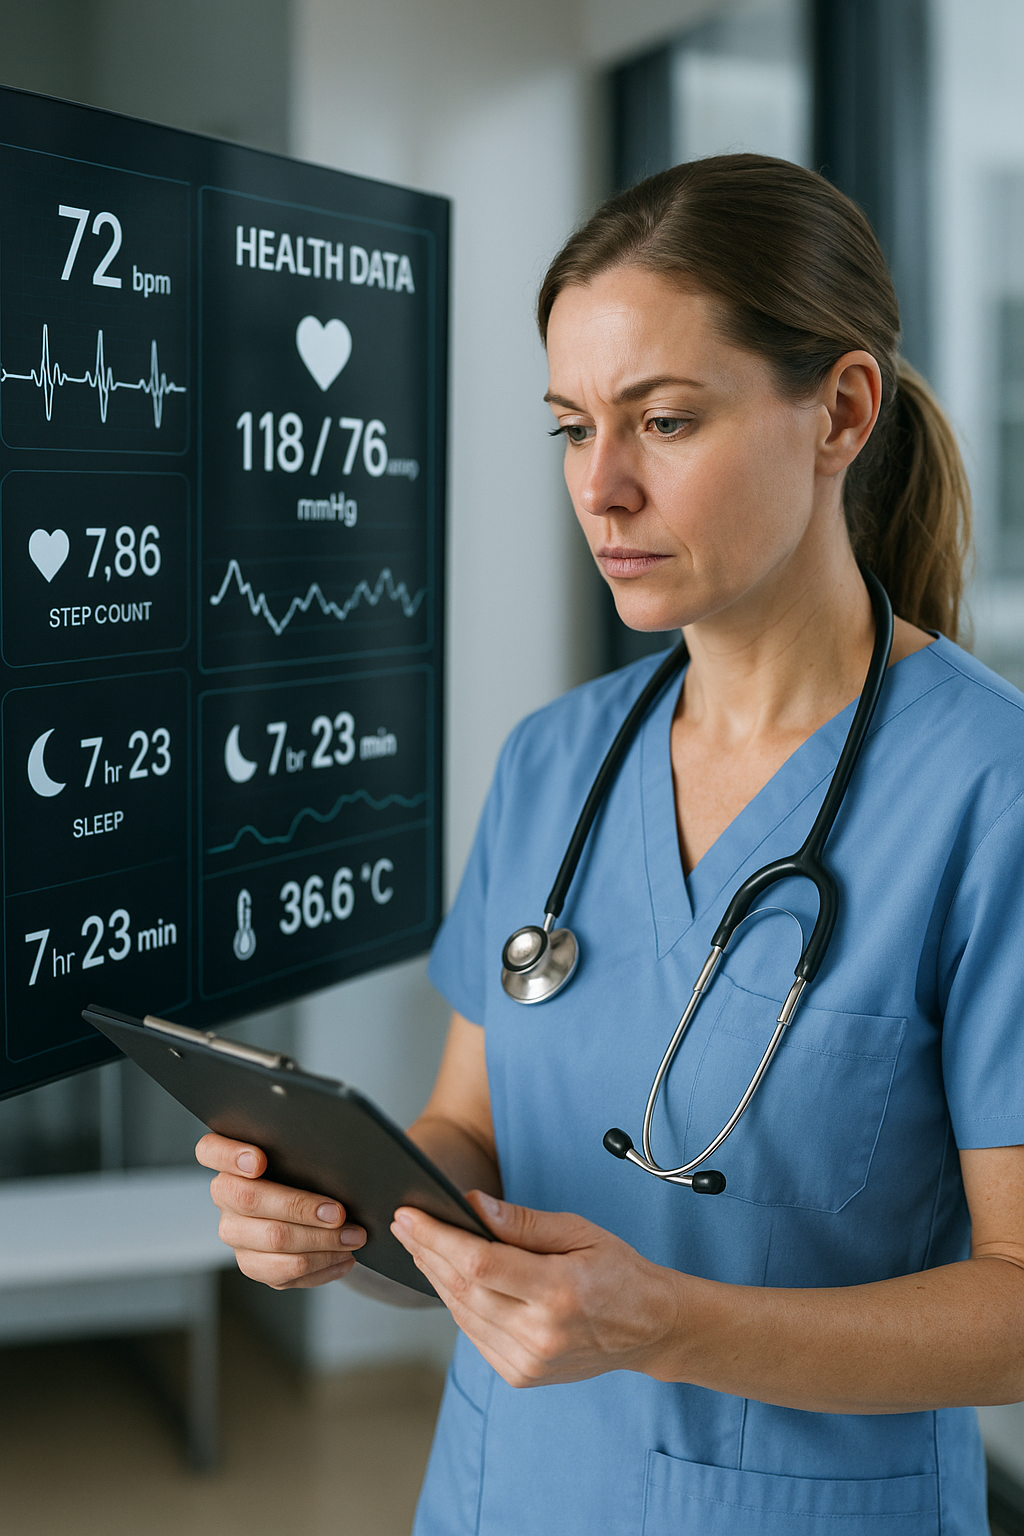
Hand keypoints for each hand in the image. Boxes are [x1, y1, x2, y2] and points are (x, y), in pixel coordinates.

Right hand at [196, 1133, 366, 1288]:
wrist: (313, 1201)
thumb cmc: (306, 1165)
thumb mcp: (302, 1148)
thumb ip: (303, 1144)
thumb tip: (337, 1146)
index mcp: (227, 1158)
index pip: (211, 1150)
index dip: (231, 1156)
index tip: (260, 1161)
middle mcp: (224, 1196)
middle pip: (249, 1200)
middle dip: (299, 1206)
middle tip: (339, 1213)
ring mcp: (235, 1232)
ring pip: (272, 1240)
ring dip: (319, 1242)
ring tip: (353, 1238)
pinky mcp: (252, 1263)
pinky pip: (282, 1273)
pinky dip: (321, 1267)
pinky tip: (344, 1259)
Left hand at [391, 1192, 680, 1387]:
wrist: (648, 1328)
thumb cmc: (618, 1272)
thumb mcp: (579, 1230)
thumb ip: (522, 1222)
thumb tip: (471, 1204)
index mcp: (558, 1292)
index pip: (479, 1265)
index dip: (437, 1239)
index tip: (410, 1215)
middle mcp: (540, 1334)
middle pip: (463, 1290)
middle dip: (427, 1252)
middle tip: (404, 1223)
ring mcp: (528, 1362)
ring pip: (462, 1315)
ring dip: (435, 1277)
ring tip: (418, 1245)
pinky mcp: (520, 1375)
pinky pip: (474, 1334)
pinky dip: (457, 1304)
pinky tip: (447, 1278)